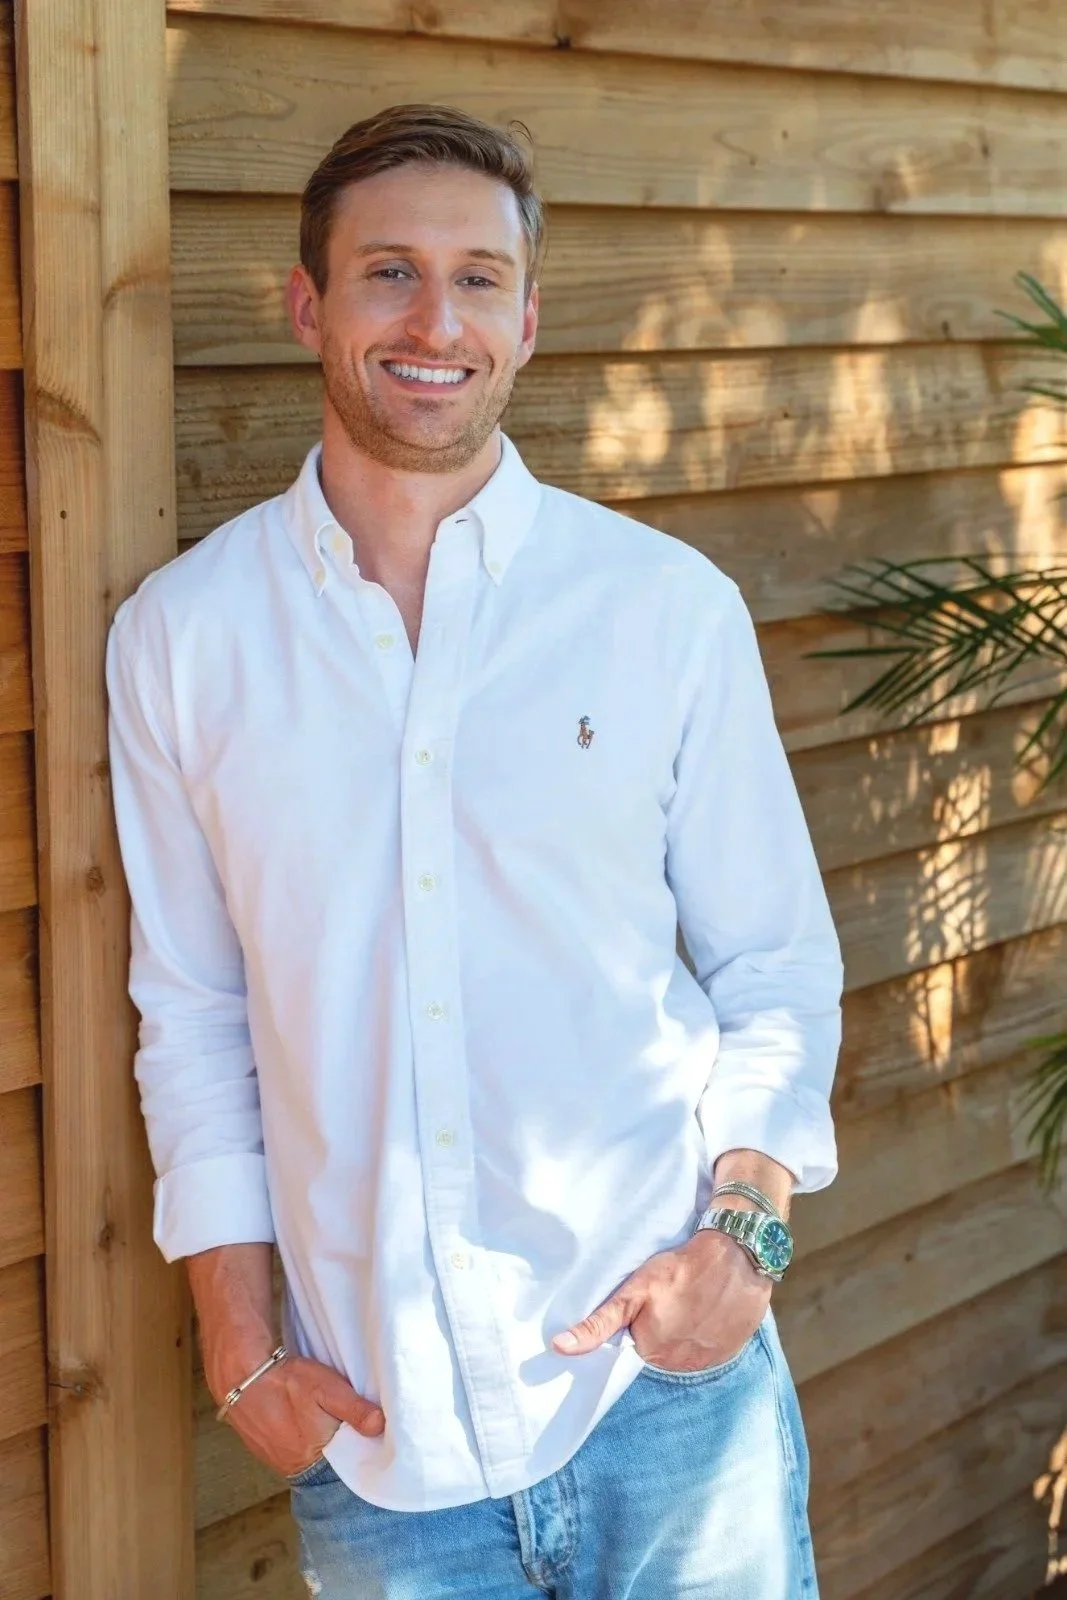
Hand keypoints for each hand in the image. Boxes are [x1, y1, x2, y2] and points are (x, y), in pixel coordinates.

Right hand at [217, 1353, 384, 1478]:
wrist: (241, 1373)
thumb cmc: (286, 1382)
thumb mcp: (327, 1389)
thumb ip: (354, 1410)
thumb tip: (380, 1427)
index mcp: (310, 1459)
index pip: (344, 1466)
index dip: (358, 1452)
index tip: (372, 1439)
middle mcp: (291, 1467)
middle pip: (325, 1464)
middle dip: (339, 1448)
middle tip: (351, 1426)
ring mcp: (274, 1459)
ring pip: (307, 1456)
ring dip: (318, 1443)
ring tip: (327, 1422)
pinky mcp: (263, 1447)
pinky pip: (289, 1449)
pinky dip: (300, 1439)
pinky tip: (304, 1422)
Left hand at [551, 1226, 771, 1373]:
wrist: (737, 1254)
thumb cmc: (681, 1267)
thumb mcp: (634, 1290)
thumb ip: (599, 1323)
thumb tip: (559, 1349)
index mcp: (651, 1351)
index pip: (632, 1349)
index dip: (635, 1328)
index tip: (642, 1311)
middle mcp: (679, 1365)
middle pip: (657, 1352)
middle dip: (657, 1331)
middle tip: (666, 1301)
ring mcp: (707, 1361)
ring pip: (683, 1352)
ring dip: (682, 1334)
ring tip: (686, 1303)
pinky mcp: (730, 1352)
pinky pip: (709, 1350)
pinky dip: (706, 1335)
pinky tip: (706, 1311)